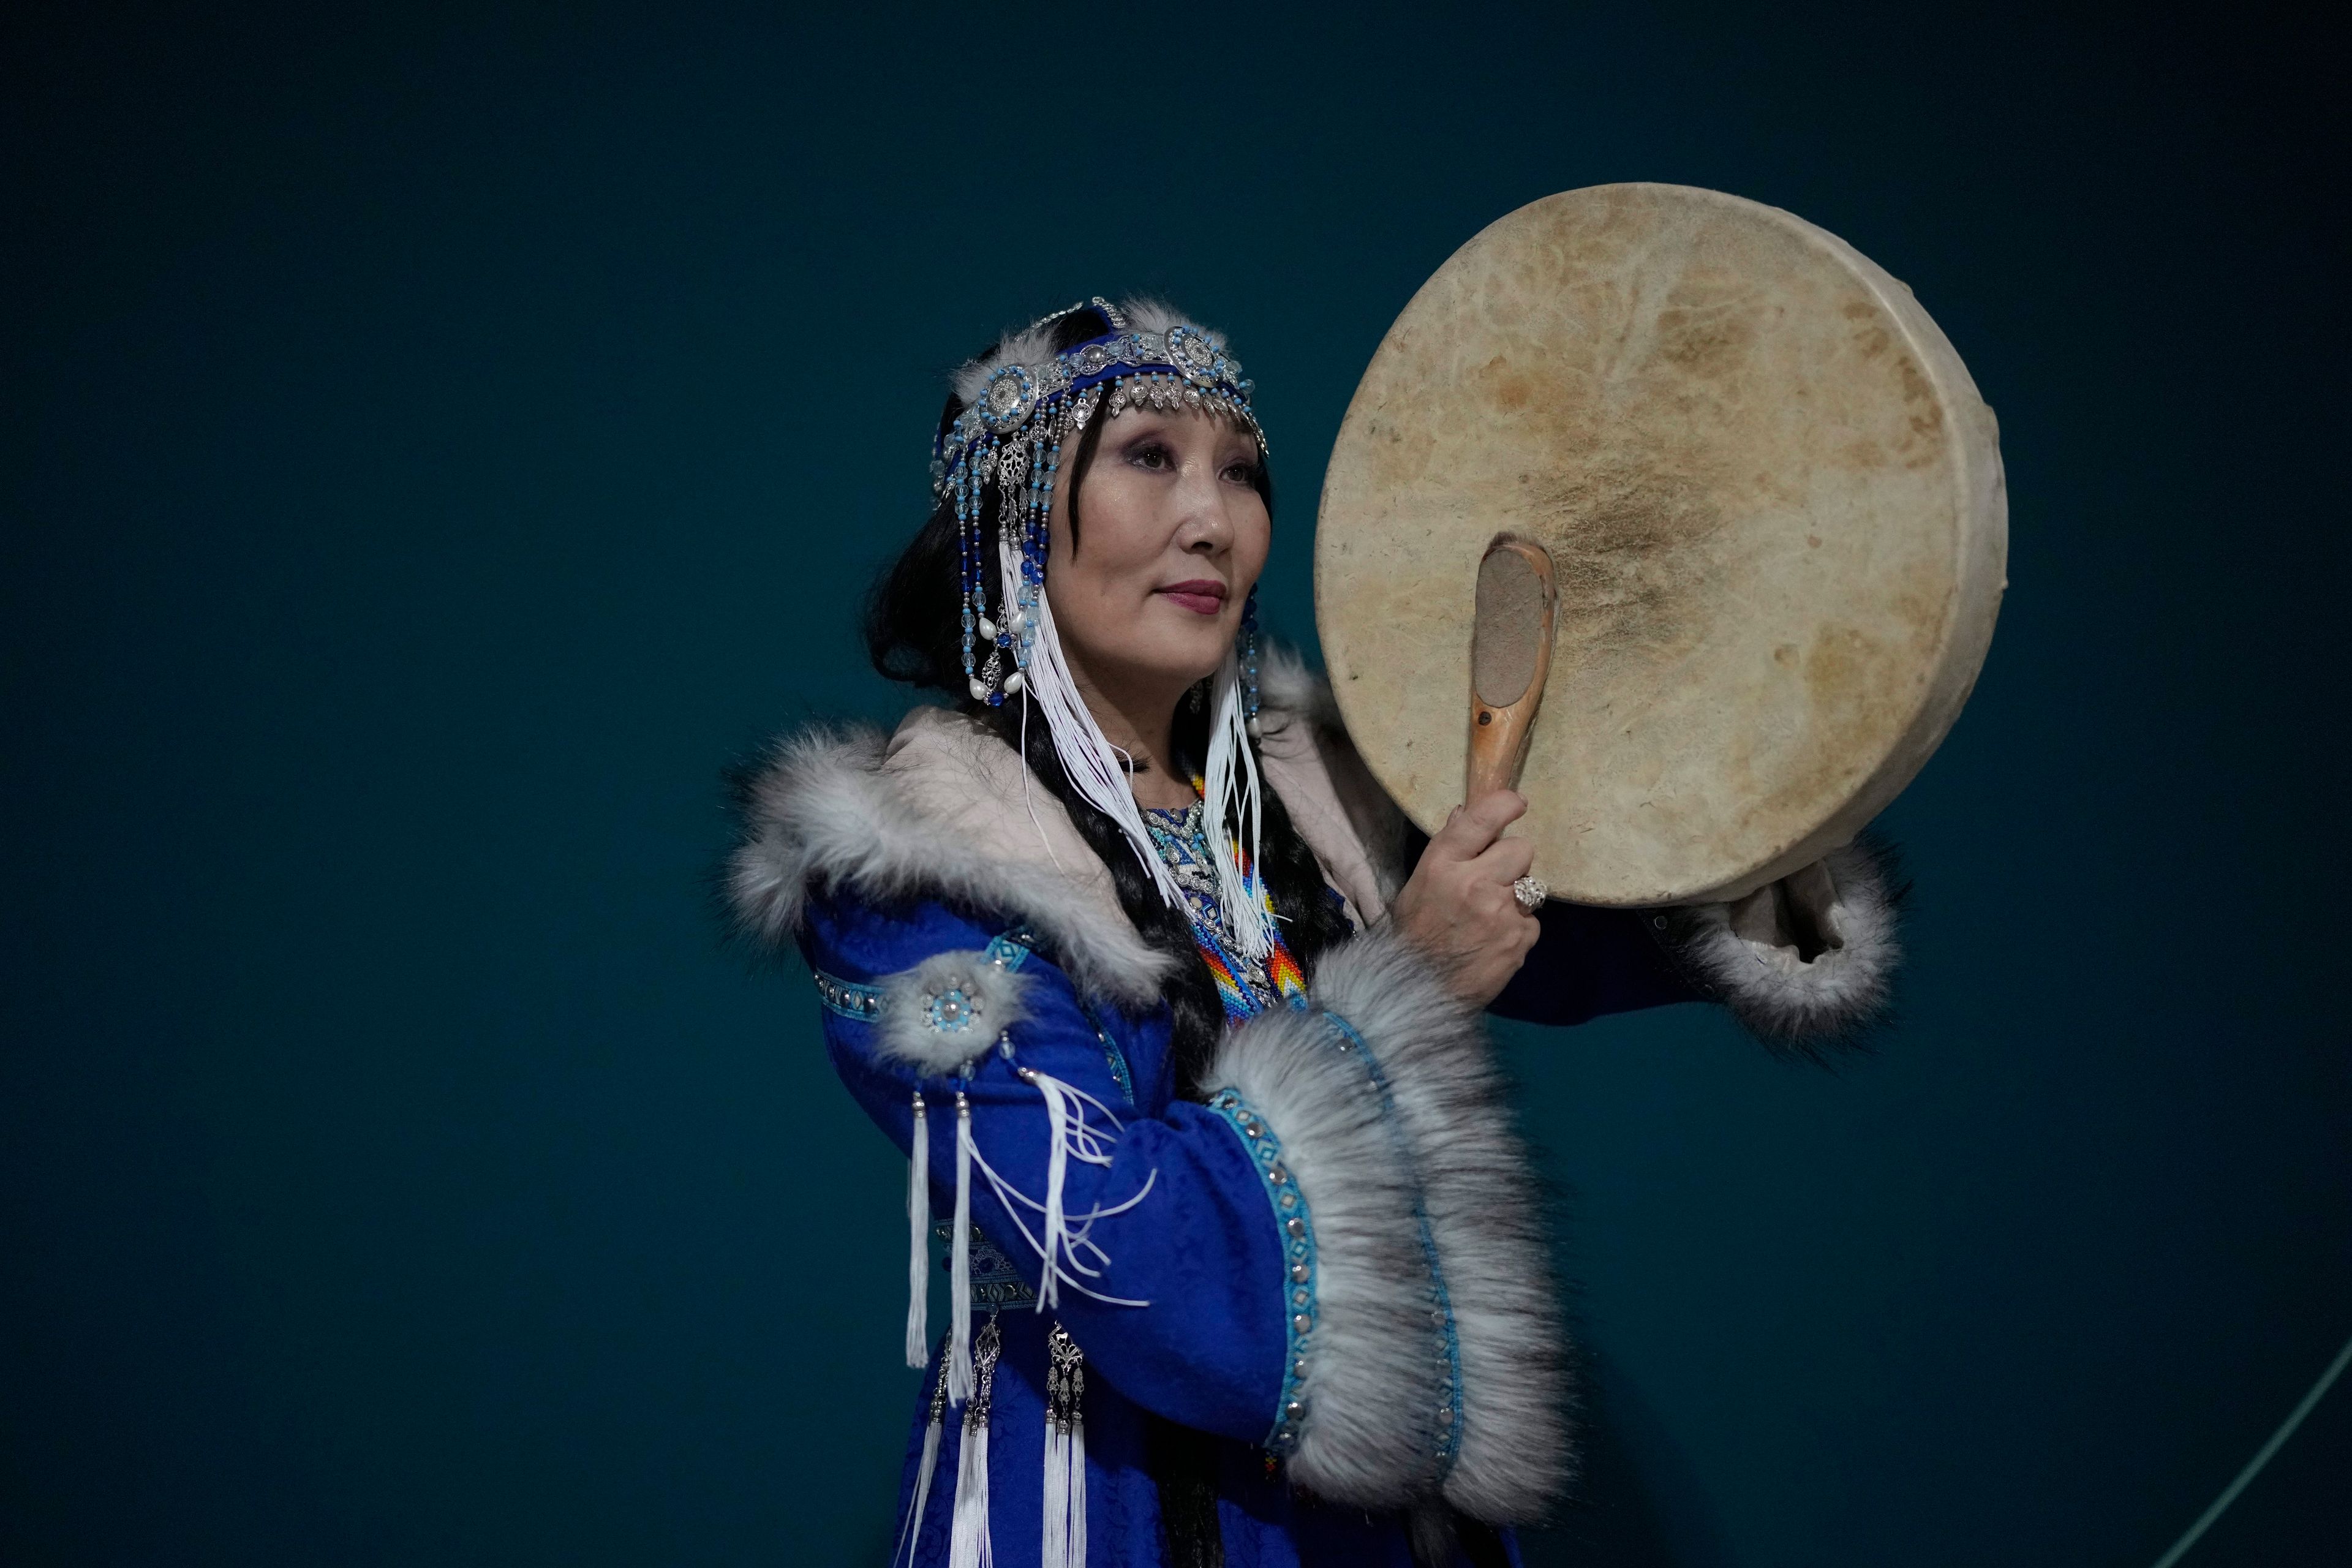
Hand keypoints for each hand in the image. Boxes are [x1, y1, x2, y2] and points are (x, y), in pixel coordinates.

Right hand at [1389, 790, 1539, 1007]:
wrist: (1418, 990)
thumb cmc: (1414, 933)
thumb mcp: (1418, 884)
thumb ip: (1447, 849)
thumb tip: (1465, 813)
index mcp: (1443, 864)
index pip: (1483, 818)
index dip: (1506, 804)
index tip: (1517, 804)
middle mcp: (1475, 882)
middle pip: (1521, 848)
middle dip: (1512, 861)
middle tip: (1494, 879)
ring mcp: (1501, 912)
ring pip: (1531, 884)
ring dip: (1516, 896)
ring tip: (1492, 915)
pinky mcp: (1519, 939)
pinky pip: (1531, 920)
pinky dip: (1517, 928)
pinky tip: (1495, 940)